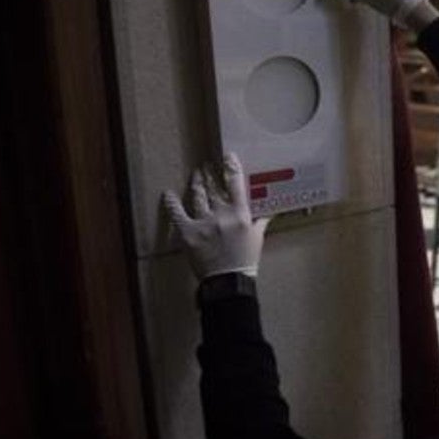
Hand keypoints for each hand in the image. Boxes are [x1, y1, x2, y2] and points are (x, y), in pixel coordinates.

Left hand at [162, 153, 269, 279]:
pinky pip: (177, 214)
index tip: (228, 156)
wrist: (228, 281)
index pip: (236, 184)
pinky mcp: (189, 233)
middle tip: (206, 165)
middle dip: (209, 174)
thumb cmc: (245, 261)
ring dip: (196, 183)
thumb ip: (261, 223)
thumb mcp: (257, 239)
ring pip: (197, 196)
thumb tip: (270, 212)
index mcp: (241, 215)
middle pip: (213, 187)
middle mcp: (222, 215)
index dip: (231, 168)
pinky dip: (171, 203)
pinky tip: (167, 194)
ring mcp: (204, 223)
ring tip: (195, 175)